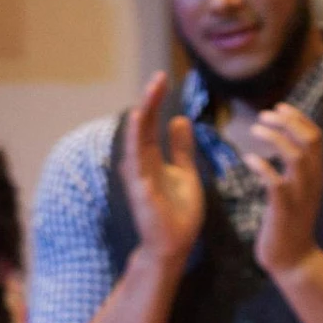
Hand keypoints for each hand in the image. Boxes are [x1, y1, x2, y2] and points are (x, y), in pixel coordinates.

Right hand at [119, 72, 203, 263]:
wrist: (174, 245)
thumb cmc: (178, 212)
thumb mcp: (186, 173)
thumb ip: (181, 148)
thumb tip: (180, 119)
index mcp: (152, 158)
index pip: (152, 123)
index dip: (157, 101)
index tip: (164, 78)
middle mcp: (140, 163)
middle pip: (143, 126)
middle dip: (150, 101)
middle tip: (159, 77)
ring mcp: (137, 175)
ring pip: (136, 139)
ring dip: (143, 114)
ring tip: (150, 92)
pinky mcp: (139, 188)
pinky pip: (136, 160)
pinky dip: (136, 139)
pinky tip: (140, 121)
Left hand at [242, 103, 322, 276]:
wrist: (294, 260)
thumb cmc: (289, 224)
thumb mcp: (298, 191)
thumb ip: (295, 170)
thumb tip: (283, 145)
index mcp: (316, 175)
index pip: (316, 136)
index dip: (298, 118)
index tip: (278, 107)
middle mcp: (313, 181)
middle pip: (310, 141)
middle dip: (288, 122)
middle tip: (264, 115)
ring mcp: (300, 195)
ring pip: (296, 157)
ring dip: (275, 138)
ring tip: (254, 129)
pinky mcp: (284, 209)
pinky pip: (276, 182)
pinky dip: (262, 166)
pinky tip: (248, 158)